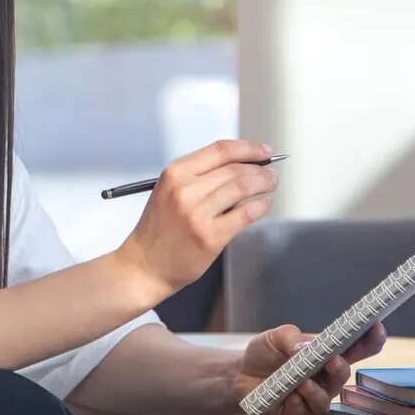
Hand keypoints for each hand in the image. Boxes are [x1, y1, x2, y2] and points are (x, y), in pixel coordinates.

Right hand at [114, 139, 277, 295]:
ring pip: (242, 188)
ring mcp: (198, 214)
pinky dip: (260, 206)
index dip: (248, 148)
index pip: (220, 150)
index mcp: (175, 174)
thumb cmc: (158, 230)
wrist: (145, 265)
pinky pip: (245, 214)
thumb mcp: (169, 191)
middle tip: (270, 173)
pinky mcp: (211, 236)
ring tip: (270, 185)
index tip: (263, 151)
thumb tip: (239, 165)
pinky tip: (264, 204)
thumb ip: (199, 176)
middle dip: (259, 169)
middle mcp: (186, 190)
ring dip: (263, 184)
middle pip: (234, 168)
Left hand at [231, 322, 387, 414]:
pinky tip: (291, 395)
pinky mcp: (302, 414)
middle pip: (345, 373)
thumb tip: (306, 349)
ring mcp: (316, 396)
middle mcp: (326, 377)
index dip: (370, 338)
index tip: (376, 326)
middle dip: (341, 366)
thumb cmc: (265, 353)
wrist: (240, 376)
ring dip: (319, 388)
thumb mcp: (276, 337)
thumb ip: (292, 339)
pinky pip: (308, 411)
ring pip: (328, 396)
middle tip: (333, 359)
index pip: (356, 347)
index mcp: (327, 354)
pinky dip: (300, 401)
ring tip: (305, 381)